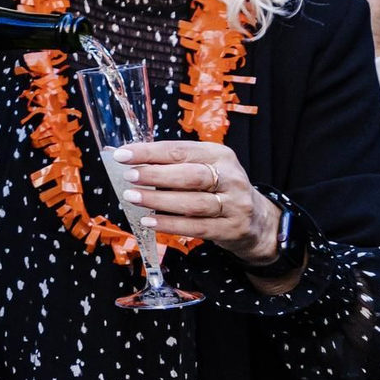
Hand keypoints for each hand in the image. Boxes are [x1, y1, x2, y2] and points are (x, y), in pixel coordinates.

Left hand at [114, 141, 285, 269]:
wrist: (256, 219)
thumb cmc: (218, 188)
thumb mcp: (204, 167)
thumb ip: (172, 163)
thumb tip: (129, 160)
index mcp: (220, 155)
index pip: (181, 150)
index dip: (150, 152)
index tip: (122, 155)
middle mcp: (231, 178)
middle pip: (190, 175)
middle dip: (156, 175)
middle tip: (129, 176)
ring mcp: (234, 205)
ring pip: (193, 203)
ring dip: (159, 200)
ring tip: (132, 197)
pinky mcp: (231, 229)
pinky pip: (196, 227)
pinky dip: (170, 225)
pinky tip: (149, 221)